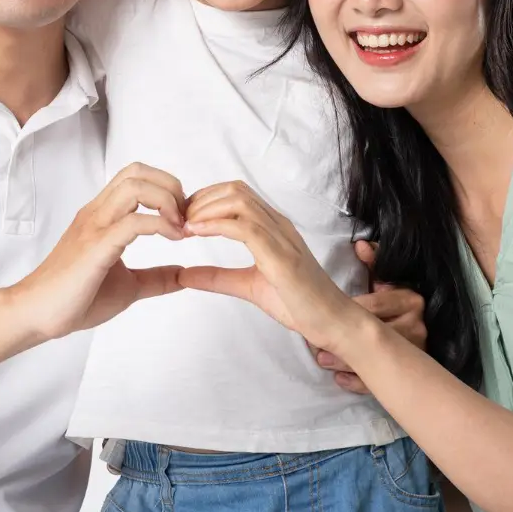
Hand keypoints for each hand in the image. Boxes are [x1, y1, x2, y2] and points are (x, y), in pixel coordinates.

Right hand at [19, 163, 188, 339]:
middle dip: (171, 187)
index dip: (168, 189)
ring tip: (179, 228)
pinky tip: (172, 240)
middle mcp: (97, 213)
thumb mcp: (128, 286)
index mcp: (102, 215)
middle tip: (186, 218)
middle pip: (137, 171)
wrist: (35, 315)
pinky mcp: (95, 247)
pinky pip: (133, 222)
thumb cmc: (74, 299)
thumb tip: (184, 275)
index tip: (184, 219)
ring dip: (167, 201)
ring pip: (135, 186)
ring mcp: (94, 227)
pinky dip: (160, 225)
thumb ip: (155, 277)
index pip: (136, 176)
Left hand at [178, 182, 366, 353]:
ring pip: (239, 201)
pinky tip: (198, 233)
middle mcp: (277, 224)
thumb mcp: (248, 286)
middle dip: (201, 199)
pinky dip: (216, 225)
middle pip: (235, 189)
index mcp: (272, 227)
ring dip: (206, 209)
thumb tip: (184, 274)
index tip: (184, 218)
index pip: (236, 193)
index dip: (205, 198)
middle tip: (180, 221)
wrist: (332, 321)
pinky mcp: (281, 256)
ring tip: (186, 227)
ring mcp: (281, 237)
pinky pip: (245, 227)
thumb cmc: (299, 303)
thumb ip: (218, 278)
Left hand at [317, 239, 426, 393]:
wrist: (411, 329)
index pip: (373, 306)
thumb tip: (360, 245)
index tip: (324, 316)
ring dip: (347, 364)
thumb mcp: (383, 280)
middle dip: (343, 343)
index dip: (346, 312)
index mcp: (410, 300)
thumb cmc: (390, 301)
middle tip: (317, 349)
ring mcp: (416, 351)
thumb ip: (372, 263)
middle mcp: (417, 326)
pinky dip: (358, 382)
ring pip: (378, 361)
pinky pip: (382, 380)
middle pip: (374, 337)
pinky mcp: (409, 373)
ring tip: (323, 361)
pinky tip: (340, 379)